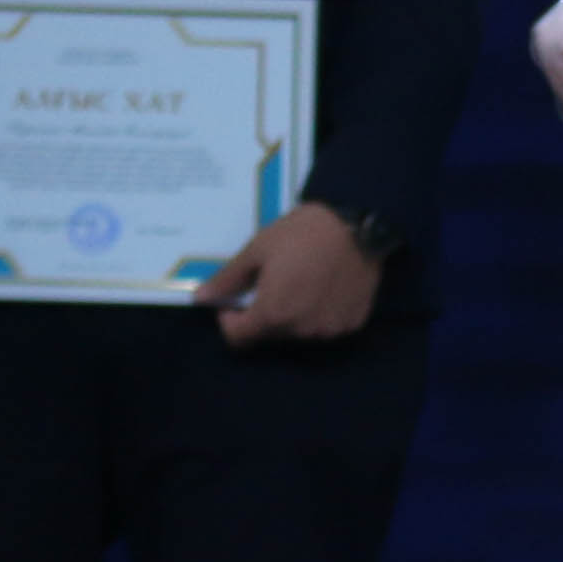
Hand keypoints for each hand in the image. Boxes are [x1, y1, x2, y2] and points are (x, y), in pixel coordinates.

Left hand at [193, 201, 381, 345]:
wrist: (361, 223)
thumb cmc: (304, 232)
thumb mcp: (259, 248)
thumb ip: (228, 279)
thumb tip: (200, 298)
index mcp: (272, 314)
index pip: (238, 338)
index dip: (230, 321)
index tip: (238, 300)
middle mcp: (301, 331)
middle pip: (269, 334)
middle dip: (264, 314)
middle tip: (274, 283)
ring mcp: (330, 330)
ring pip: (299, 332)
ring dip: (293, 316)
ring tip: (303, 283)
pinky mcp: (353, 323)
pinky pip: (326, 326)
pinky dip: (320, 313)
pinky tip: (327, 287)